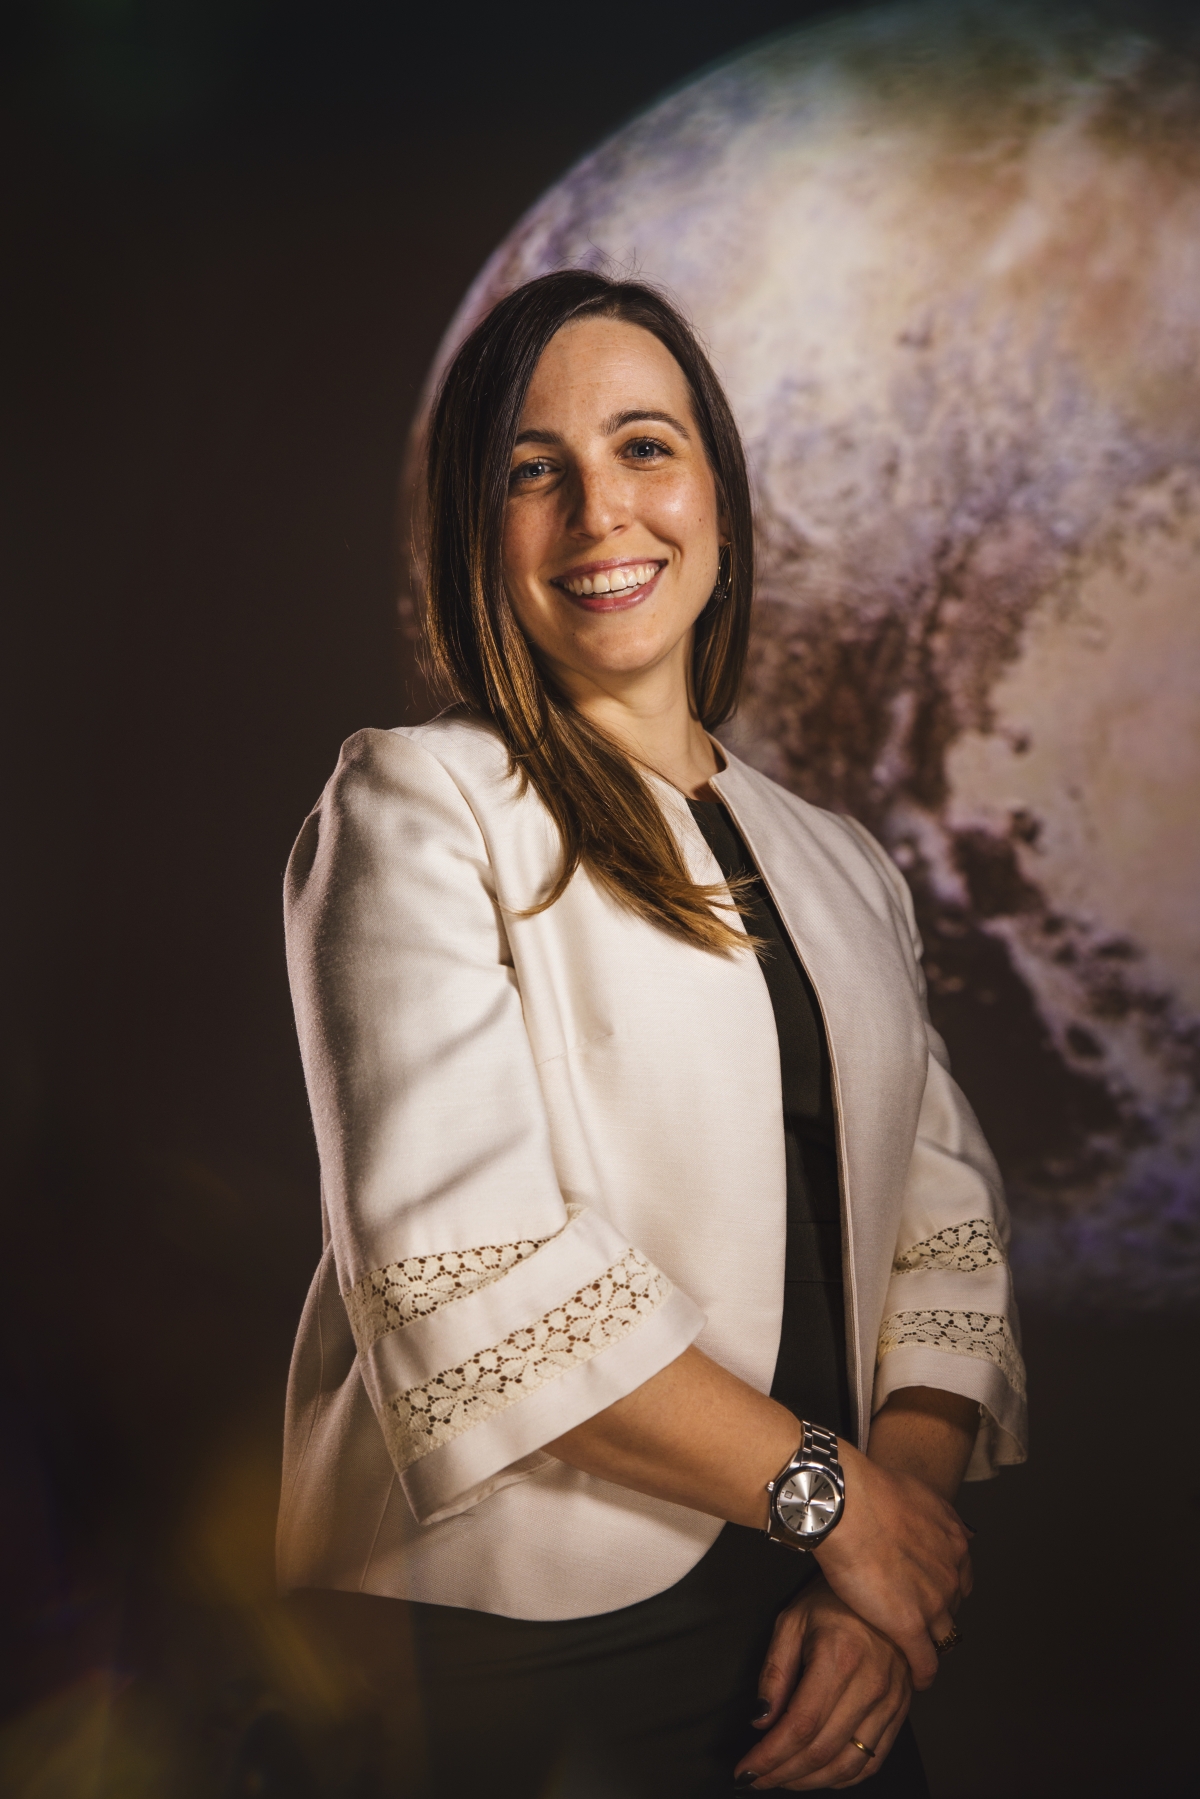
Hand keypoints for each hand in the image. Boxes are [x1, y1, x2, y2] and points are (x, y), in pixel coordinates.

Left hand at [733, 1581, 911, 1789]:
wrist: (884, 1584)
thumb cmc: (832, 1598)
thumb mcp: (792, 1621)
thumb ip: (774, 1673)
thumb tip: (761, 1722)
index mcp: (839, 1658)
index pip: (800, 1725)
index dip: (769, 1756)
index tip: (745, 1769)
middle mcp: (870, 1684)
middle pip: (822, 1751)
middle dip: (784, 1773)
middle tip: (757, 1779)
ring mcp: (891, 1700)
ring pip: (850, 1763)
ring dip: (812, 1782)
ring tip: (784, 1780)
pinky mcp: (902, 1709)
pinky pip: (875, 1759)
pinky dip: (846, 1777)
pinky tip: (821, 1775)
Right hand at [814, 1442, 971, 1687]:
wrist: (848, 1505)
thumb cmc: (871, 1491)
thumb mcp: (919, 1492)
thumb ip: (940, 1515)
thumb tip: (957, 1528)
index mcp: (955, 1543)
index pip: (960, 1579)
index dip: (942, 1587)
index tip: (928, 1593)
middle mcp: (951, 1574)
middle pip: (952, 1607)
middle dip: (937, 1613)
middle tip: (915, 1617)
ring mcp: (933, 1603)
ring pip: (943, 1638)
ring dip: (932, 1645)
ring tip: (917, 1653)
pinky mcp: (909, 1626)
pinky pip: (925, 1662)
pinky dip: (923, 1674)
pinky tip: (917, 1679)